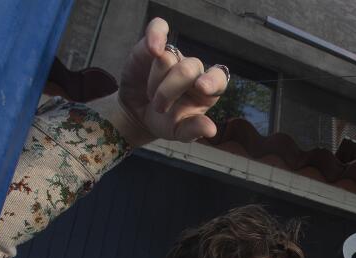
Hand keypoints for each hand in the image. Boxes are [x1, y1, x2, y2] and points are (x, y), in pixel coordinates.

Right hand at [97, 17, 228, 146]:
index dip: (212, 80)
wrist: (137, 113)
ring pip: (167, 57)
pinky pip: (159, 28)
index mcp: (206, 91)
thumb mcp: (177, 132)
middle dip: (169, 91)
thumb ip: (193, 130)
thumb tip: (211, 130)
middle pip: (187, 69)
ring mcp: (174, 55)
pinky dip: (156, 35)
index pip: (218, 78)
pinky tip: (152, 48)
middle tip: (158, 108)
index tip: (201, 87)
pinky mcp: (153, 45)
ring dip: (155, 81)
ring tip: (150, 94)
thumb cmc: (164, 122)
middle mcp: (193, 70)